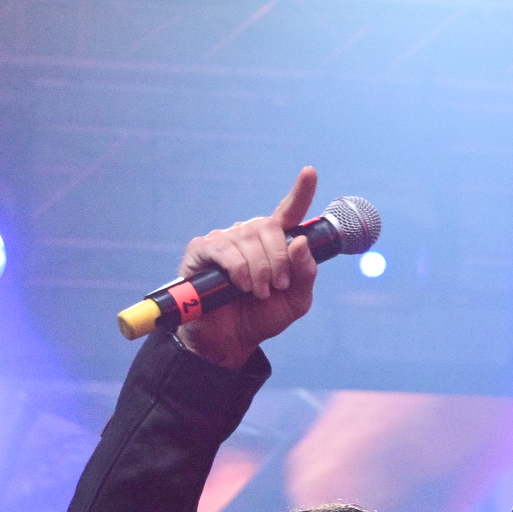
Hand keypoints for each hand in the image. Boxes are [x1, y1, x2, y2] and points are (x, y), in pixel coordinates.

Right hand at [168, 168, 325, 365]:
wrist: (231, 339)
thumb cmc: (262, 316)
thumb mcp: (296, 300)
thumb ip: (305, 273)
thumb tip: (298, 242)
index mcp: (274, 244)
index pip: (288, 213)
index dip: (300, 192)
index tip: (310, 172)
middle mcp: (249, 235)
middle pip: (271, 229)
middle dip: (280, 261)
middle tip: (276, 287)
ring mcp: (224, 240)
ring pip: (250, 240)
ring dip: (260, 271)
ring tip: (258, 292)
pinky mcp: (202, 249)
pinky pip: (226, 250)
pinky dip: (239, 270)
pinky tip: (240, 285)